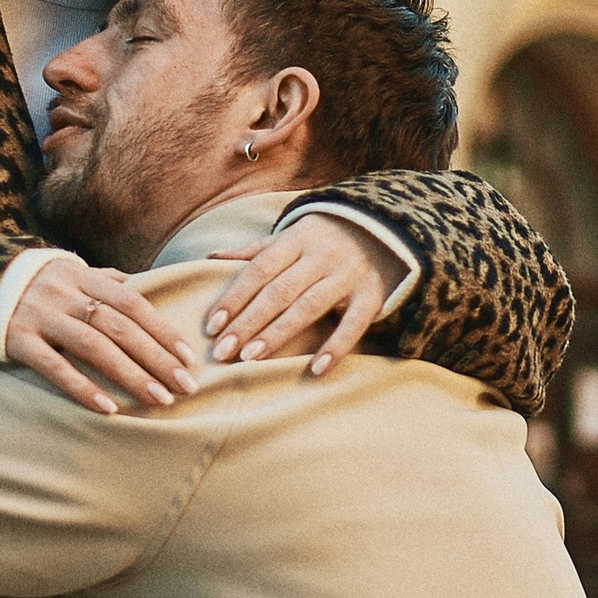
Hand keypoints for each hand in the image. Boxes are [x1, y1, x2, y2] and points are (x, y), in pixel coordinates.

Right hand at [1, 253, 202, 415]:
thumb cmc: (33, 286)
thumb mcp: (68, 275)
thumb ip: (104, 281)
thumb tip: (144, 287)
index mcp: (82, 275)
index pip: (132, 302)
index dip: (162, 329)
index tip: (187, 357)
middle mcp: (64, 293)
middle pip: (119, 326)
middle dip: (156, 357)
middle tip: (185, 386)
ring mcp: (39, 315)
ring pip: (93, 346)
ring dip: (130, 375)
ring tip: (158, 399)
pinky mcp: (17, 340)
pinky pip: (53, 367)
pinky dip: (82, 388)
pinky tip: (108, 409)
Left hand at [204, 213, 406, 376]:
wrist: (386, 227)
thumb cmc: (325, 239)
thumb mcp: (292, 236)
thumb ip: (254, 251)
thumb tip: (211, 257)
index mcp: (296, 239)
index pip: (259, 270)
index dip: (234, 297)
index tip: (211, 326)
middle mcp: (321, 256)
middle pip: (278, 291)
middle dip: (248, 322)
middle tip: (222, 352)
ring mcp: (347, 276)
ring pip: (308, 307)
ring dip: (278, 334)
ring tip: (250, 359)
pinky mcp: (372, 296)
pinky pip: (353, 325)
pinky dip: (336, 347)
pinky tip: (315, 370)